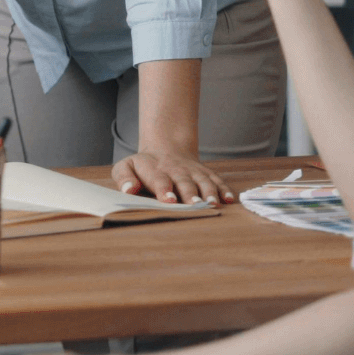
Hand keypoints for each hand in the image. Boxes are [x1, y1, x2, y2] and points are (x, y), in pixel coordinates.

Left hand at [112, 148, 233, 204]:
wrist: (164, 150)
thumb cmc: (143, 168)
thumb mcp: (126, 168)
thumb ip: (124, 178)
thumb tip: (128, 189)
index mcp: (153, 169)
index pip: (159, 179)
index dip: (164, 189)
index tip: (169, 200)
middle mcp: (174, 169)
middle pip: (184, 181)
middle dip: (190, 193)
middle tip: (195, 204)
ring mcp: (192, 171)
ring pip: (203, 181)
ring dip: (209, 192)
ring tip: (213, 204)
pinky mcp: (205, 173)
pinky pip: (216, 180)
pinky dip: (223, 189)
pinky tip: (229, 200)